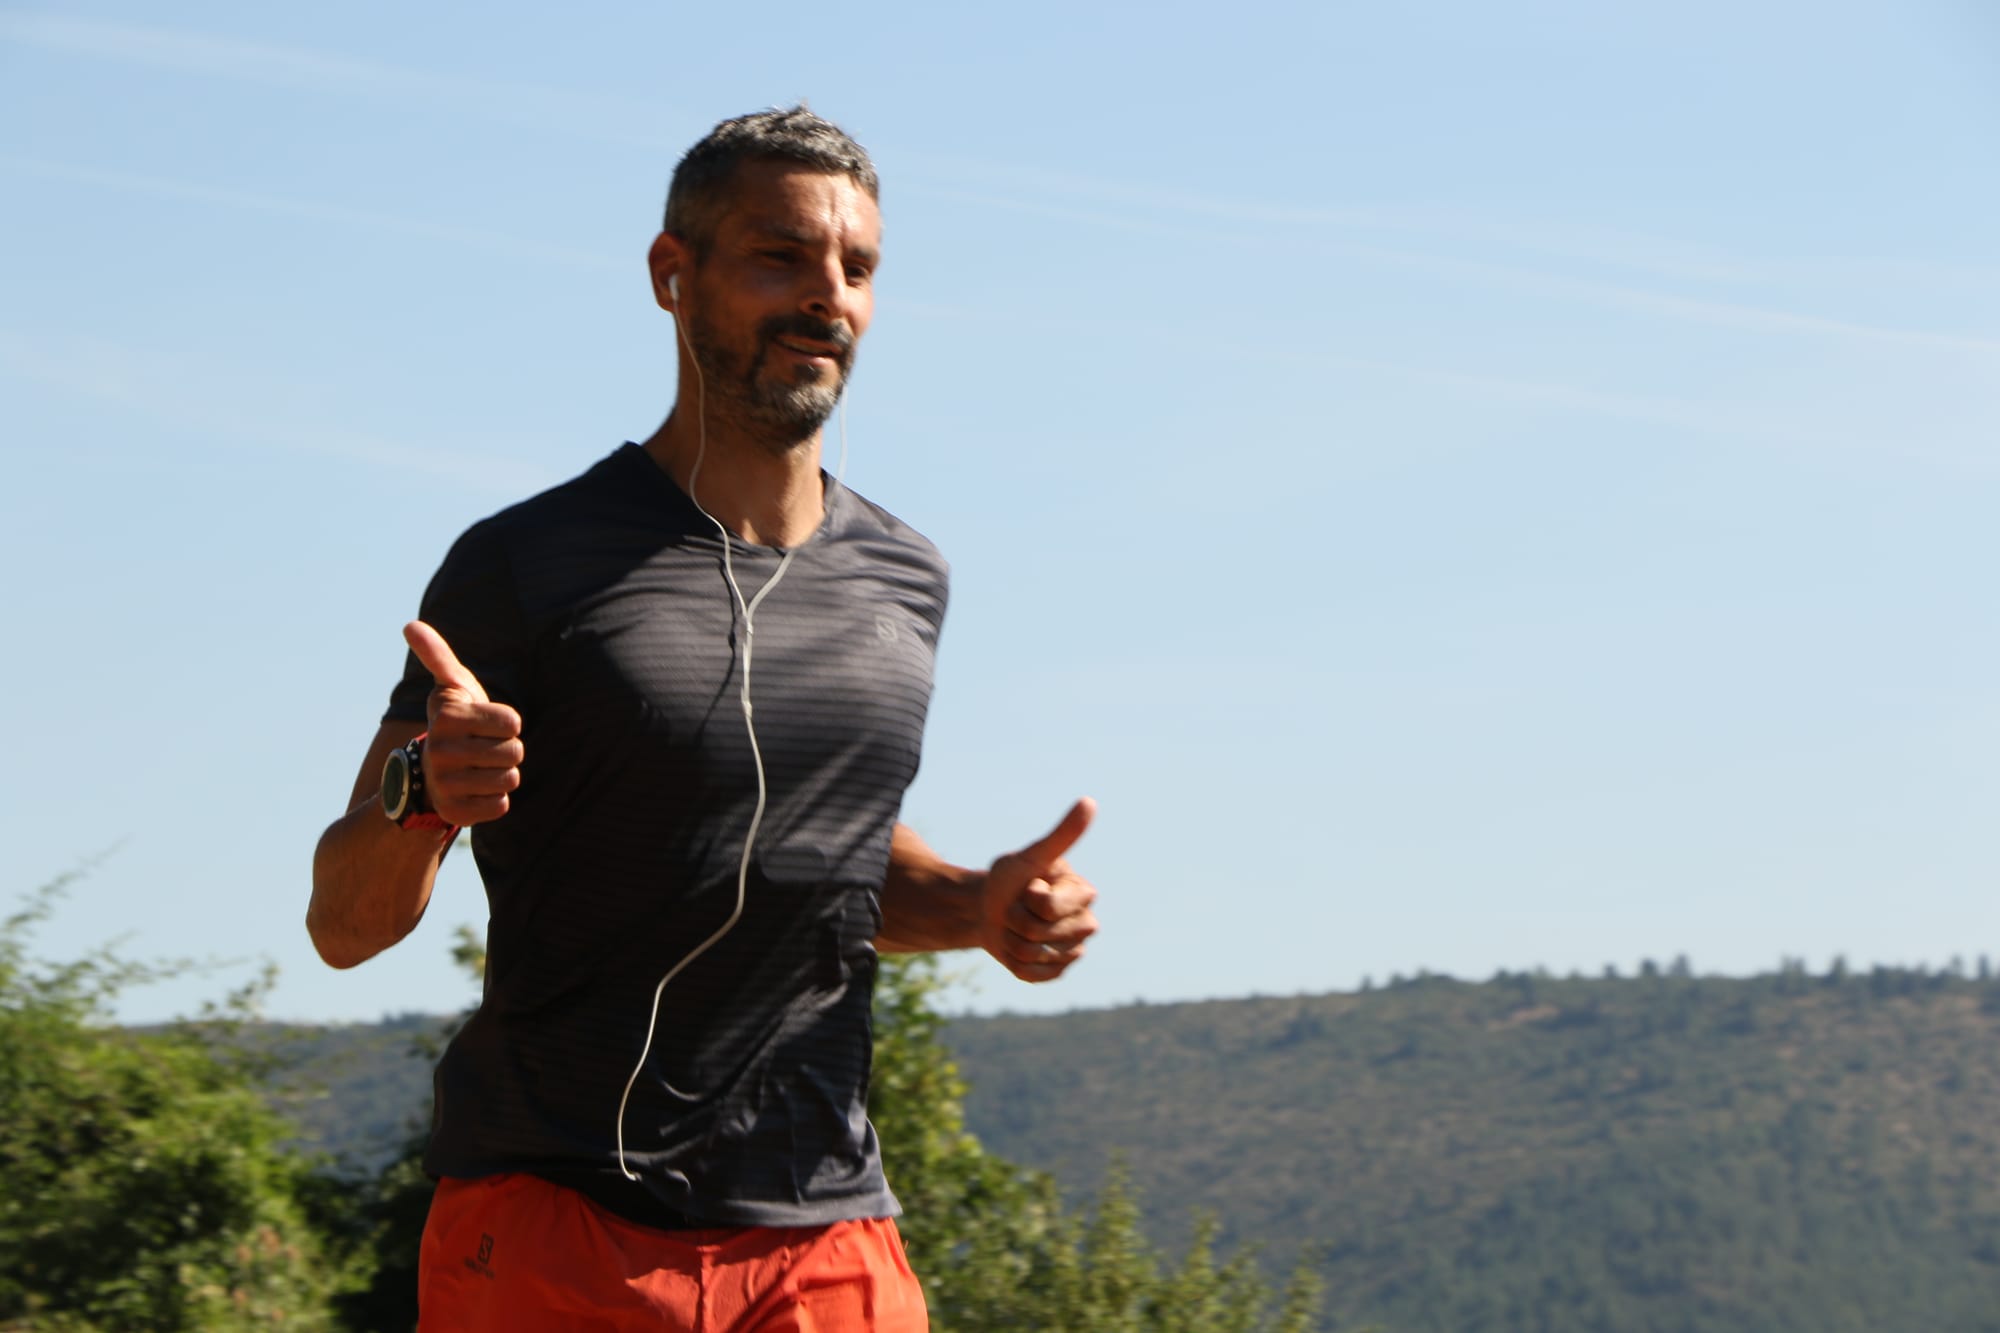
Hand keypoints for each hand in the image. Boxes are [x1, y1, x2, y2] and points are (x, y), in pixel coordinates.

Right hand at [404, 620, 522, 826]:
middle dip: (507, 749)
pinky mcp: (454, 813)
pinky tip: (477, 790)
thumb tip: (410, 625)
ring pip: (510, 780)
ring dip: (503, 774)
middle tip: (484, 747)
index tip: (486, 723)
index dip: (508, 723)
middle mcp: (440, 751)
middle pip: (515, 752)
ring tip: (481, 767)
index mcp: (446, 716)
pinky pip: (500, 806)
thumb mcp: (450, 687)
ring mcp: (445, 784)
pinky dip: (496, 800)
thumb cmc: (456, 722)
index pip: (513, 723)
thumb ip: (437, 656)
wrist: (432, 772)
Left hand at [981, 798, 1098, 982]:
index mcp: (1084, 893)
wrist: (988, 907)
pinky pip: (1031, 974)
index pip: (1048, 907)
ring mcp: (1074, 951)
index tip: (1028, 886)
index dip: (1026, 898)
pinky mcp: (1058, 972)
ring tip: (1015, 926)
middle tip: (1018, 907)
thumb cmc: (1011, 878)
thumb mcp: (1030, 855)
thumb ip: (1061, 835)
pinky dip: (1013, 961)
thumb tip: (1089, 802)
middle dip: (1015, 920)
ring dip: (1011, 940)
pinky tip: (1017, 945)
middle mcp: (1086, 923)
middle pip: (1038, 935)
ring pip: (1032, 956)